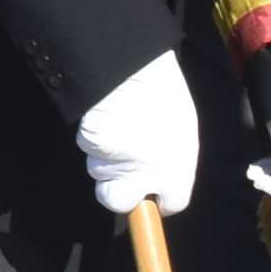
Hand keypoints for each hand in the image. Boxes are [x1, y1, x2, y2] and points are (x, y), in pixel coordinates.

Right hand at [74, 52, 201, 219]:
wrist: (134, 68)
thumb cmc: (161, 92)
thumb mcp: (182, 132)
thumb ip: (171, 163)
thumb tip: (159, 178)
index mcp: (177, 170)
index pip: (171, 204)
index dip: (158, 197)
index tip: (151, 191)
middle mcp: (147, 173)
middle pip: (118, 201)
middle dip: (115, 190)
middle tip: (119, 170)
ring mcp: (116, 161)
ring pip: (99, 169)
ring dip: (104, 154)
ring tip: (118, 124)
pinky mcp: (94, 144)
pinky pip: (88, 146)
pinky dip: (94, 134)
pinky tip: (107, 115)